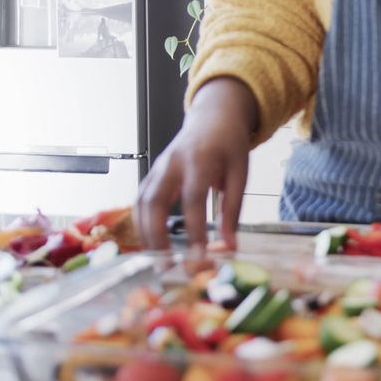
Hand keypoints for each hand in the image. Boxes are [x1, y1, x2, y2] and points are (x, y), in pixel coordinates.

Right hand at [135, 78, 257, 249]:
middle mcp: (173, 162)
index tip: (198, 257)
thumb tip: (231, 246)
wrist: (213, 116)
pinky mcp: (152, 172)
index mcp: (200, 159)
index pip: (193, 199)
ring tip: (156, 259)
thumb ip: (233, 209)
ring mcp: (158, 166)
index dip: (194, 230)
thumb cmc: (229, 144)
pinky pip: (139, 199)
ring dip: (144, 232)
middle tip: (166, 264)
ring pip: (141, 201)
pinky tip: (150, 242)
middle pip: (155, 200)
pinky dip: (140, 222)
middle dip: (156, 235)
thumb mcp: (240, 173)